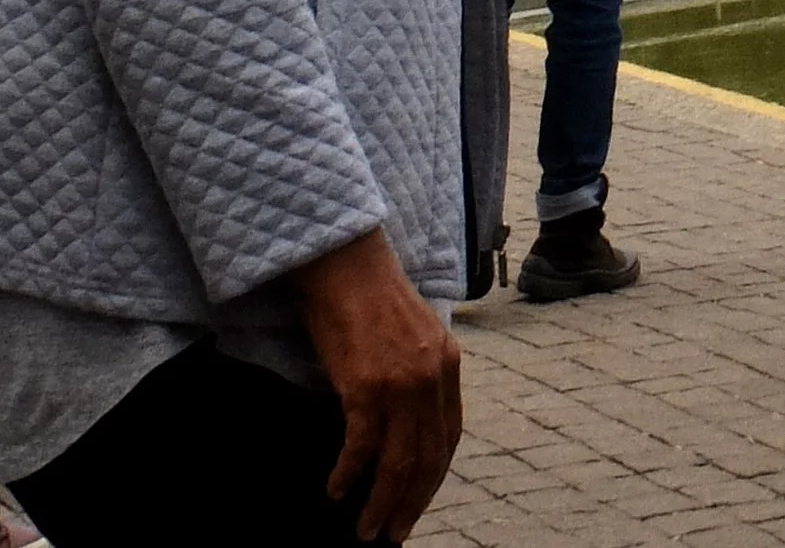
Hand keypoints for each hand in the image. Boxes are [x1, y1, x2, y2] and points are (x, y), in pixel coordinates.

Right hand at [295, 227, 462, 540]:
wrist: (345, 264)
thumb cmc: (370, 299)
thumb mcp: (414, 335)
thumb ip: (421, 374)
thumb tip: (408, 422)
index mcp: (449, 364)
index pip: (449, 438)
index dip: (433, 478)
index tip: (417, 504)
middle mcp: (432, 376)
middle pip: (427, 458)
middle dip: (411, 503)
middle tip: (393, 535)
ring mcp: (401, 381)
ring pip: (397, 462)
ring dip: (380, 503)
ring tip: (365, 531)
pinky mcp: (366, 385)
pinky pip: (361, 446)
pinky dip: (349, 474)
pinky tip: (335, 491)